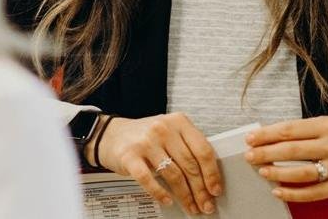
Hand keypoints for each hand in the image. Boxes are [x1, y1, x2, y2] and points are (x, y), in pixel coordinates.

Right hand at [97, 113, 222, 214]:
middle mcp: (163, 129)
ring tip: (190, 206)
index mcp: (179, 122)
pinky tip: (167, 200)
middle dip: (200, 190)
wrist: (111, 134)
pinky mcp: (130, 156)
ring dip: (184, 195)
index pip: (203, 150)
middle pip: (190, 165)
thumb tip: (208, 178)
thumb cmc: (144, 136)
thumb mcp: (170, 133)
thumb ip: (188, 147)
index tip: (215, 189)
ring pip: (173, 174)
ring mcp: (146, 142)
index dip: (212, 173)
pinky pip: (149, 179)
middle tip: (206, 204)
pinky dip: (160, 193)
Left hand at [245, 117, 327, 202]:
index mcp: (327, 126)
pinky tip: (278, 191)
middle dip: (267, 153)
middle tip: (250, 155)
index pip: (290, 130)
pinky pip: (313, 193)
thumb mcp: (327, 124)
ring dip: (278, 173)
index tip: (251, 138)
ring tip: (262, 171)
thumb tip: (268, 136)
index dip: (267, 135)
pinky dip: (293, 193)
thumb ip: (301, 131)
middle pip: (293, 151)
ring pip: (302, 173)